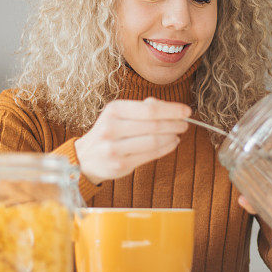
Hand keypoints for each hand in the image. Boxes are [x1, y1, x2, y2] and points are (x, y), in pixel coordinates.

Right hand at [74, 97, 190, 184]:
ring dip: (172, 137)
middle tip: (185, 124)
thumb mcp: (119, 114)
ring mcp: (115, 148)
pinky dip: (166, 148)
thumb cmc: (109, 132)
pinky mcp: (120, 164)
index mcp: (113, 110)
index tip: (186, 111)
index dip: (172, 110)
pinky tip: (172, 143)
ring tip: (178, 134)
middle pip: (153, 125)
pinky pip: (150, 155)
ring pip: (153, 141)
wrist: (85, 157)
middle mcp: (112, 128)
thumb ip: (142, 109)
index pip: (149, 109)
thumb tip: (167, 106)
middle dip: (174, 124)